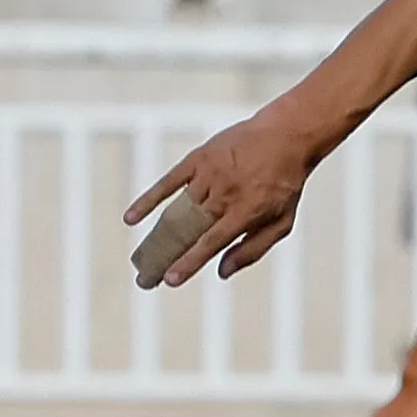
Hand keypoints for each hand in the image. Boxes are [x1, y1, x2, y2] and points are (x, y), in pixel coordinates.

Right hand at [125, 110, 320, 285]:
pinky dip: (148, 200)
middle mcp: (225, 193)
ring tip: (143, 259)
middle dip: (166, 257)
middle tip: (146, 279)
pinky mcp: (197, 159)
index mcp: (247, 211)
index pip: (212, 242)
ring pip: (177, 211)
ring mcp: (209, 175)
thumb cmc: (284, 184)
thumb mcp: (282, 221)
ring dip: (159, 236)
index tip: (169, 280)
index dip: (189, 262)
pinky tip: (131, 218)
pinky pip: (167, 182)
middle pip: (188, 230)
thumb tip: (222, 273)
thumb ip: (253, 249)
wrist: (286, 136)